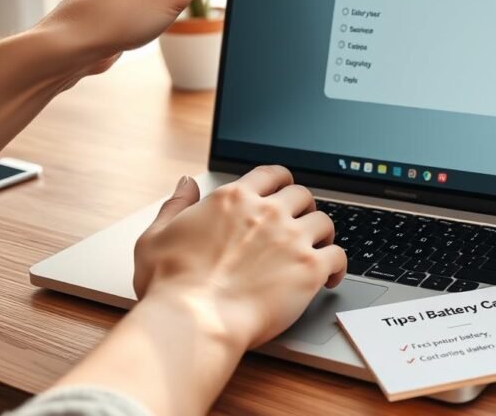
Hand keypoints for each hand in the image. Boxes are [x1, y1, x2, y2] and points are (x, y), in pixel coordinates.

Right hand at [133, 166, 347, 347]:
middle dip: (303, 207)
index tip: (284, 191)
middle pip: (302, 195)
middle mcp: (267, 212)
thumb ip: (176, 204)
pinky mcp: (310, 268)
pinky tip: (331, 277)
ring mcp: (292, 238)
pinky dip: (338, 266)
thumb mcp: (156, 235)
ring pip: (324, 222)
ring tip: (317, 248)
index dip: (281, 182)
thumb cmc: (170, 284)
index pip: (271, 174)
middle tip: (301, 223)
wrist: (194, 320)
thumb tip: (186, 182)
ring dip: (322, 234)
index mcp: (234, 198)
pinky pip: (338, 256)